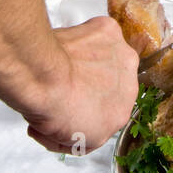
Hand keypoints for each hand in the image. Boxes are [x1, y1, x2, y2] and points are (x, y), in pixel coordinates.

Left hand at [27, 15, 138, 153]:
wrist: (44, 80)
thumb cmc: (53, 109)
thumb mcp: (70, 141)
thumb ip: (83, 135)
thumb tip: (74, 129)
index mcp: (120, 114)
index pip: (108, 109)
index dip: (88, 105)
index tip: (73, 103)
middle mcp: (128, 84)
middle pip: (110, 81)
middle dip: (90, 81)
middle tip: (65, 83)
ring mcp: (122, 55)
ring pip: (104, 56)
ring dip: (86, 59)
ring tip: (60, 65)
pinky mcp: (110, 31)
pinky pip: (96, 33)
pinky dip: (82, 37)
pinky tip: (66, 45)